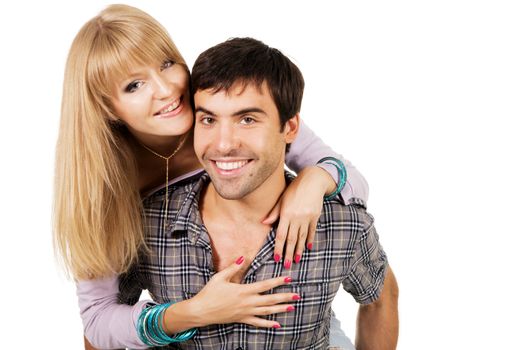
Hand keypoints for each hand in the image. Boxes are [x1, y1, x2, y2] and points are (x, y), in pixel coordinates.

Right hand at [164, 257, 298, 331]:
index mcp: (243, 290)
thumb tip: (243, 257)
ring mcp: (245, 312)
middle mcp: (247, 302)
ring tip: (292, 307)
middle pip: (270, 299)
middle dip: (284, 297)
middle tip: (297, 295)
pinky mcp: (242, 319)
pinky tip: (277, 324)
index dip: (278, 281)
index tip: (288, 278)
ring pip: (267, 311)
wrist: (201, 311)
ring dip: (280, 309)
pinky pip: (257, 323)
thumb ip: (233, 267)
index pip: (264, 285)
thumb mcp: (220, 277)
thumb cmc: (209, 293)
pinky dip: (268, 324)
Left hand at [263, 166, 335, 268]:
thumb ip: (274, 212)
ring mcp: (307, 217)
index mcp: (286, 213)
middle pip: (292, 239)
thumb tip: (263, 222)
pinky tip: (308, 248)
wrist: (312, 181)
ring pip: (302, 237)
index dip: (278, 247)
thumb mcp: (282, 199)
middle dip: (288, 253)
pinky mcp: (315, 216)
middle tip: (287, 265)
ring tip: (297, 260)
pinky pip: (311, 231)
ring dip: (299, 250)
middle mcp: (296, 217)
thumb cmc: (294, 190)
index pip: (281, 234)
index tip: (276, 258)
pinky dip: (310, 240)